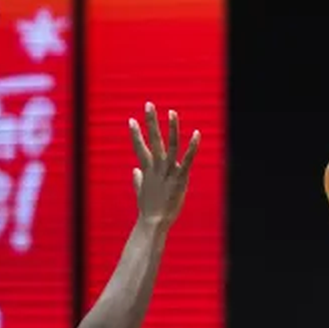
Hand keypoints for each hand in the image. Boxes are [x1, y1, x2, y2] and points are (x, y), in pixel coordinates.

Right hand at [131, 103, 200, 228]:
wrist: (153, 223)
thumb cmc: (149, 210)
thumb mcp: (142, 192)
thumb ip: (138, 180)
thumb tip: (134, 171)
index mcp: (148, 170)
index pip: (140, 148)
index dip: (136, 134)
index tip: (132, 120)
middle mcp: (157, 168)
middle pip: (153, 141)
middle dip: (150, 122)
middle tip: (149, 104)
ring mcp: (168, 172)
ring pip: (169, 146)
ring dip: (171, 129)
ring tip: (172, 112)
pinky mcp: (180, 179)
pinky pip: (187, 160)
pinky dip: (192, 147)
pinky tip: (197, 134)